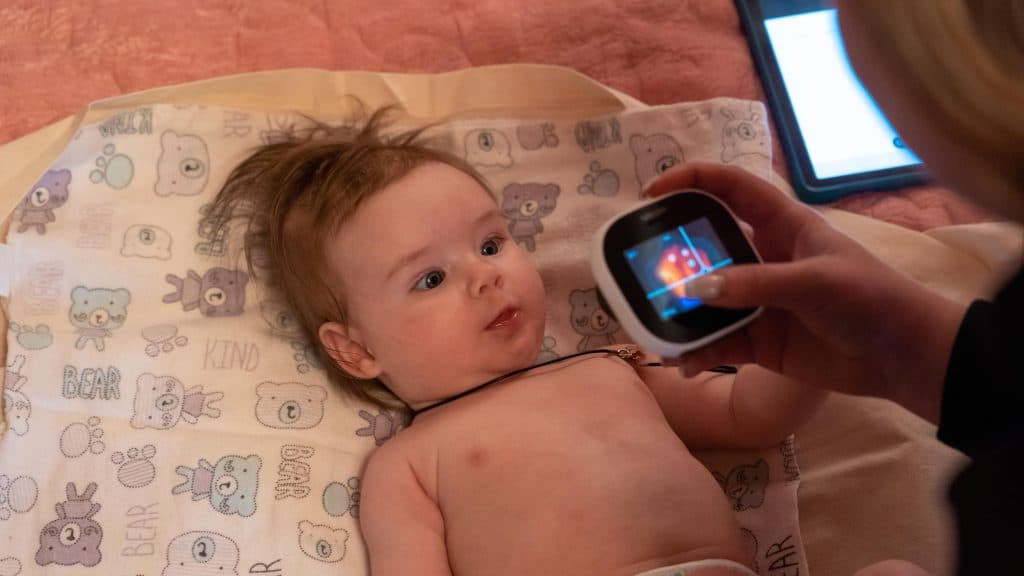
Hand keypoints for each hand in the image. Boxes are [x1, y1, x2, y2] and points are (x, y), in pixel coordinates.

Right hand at [644, 163, 966, 421]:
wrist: (902, 357)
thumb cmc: (868, 299)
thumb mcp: (815, 281)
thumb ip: (755, 284)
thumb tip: (695, 289)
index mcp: (783, 225)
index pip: (731, 188)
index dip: (692, 180)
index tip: (651, 193)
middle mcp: (764, 258)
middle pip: (707, 246)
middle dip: (671, 253)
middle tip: (638, 264)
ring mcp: (759, 301)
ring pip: (706, 299)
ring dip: (679, 309)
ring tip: (649, 318)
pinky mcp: (760, 341)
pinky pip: (718, 341)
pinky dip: (697, 350)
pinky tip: (681, 358)